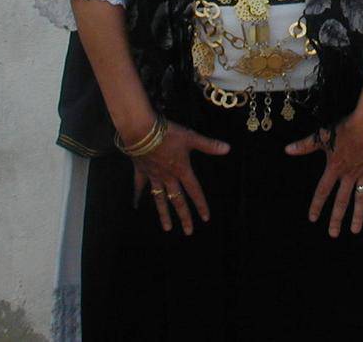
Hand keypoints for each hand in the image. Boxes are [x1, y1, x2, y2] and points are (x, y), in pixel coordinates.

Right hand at [130, 121, 229, 235]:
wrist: (141, 131)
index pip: (194, 191)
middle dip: (184, 216)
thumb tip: (228, 148)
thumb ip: (208, 145)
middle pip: (177, 200)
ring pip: (159, 199)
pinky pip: (139, 186)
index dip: (201, 204)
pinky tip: (135, 205)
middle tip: (188, 231)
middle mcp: (168, 177)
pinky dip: (137, 195)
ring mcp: (153, 175)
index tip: (206, 218)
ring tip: (167, 228)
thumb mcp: (191, 138)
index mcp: (181, 170)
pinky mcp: (141, 171)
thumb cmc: (168, 133)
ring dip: (164, 213)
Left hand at [285, 110, 362, 237]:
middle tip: (333, 234)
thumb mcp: (323, 135)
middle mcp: (350, 174)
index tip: (313, 219)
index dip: (317, 205)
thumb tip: (287, 150)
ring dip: (358, 215)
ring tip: (355, 230)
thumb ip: (306, 145)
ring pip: (361, 198)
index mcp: (335, 168)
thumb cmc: (346, 127)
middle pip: (341, 201)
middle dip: (336, 218)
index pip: (323, 190)